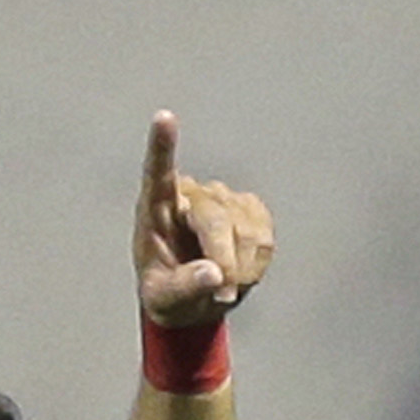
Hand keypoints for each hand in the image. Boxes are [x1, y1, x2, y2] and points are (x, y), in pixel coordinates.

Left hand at [134, 111, 272, 325]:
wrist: (192, 299)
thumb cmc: (166, 295)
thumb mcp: (164, 302)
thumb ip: (183, 288)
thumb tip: (214, 274)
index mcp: (156, 209)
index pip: (158, 174)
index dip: (162, 147)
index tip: (163, 118)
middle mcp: (190, 195)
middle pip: (215, 220)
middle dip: (224, 261)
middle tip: (222, 296)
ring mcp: (222, 198)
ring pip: (246, 231)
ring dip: (240, 270)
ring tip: (223, 287)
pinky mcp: (249, 209)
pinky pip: (264, 239)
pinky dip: (255, 265)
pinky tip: (238, 273)